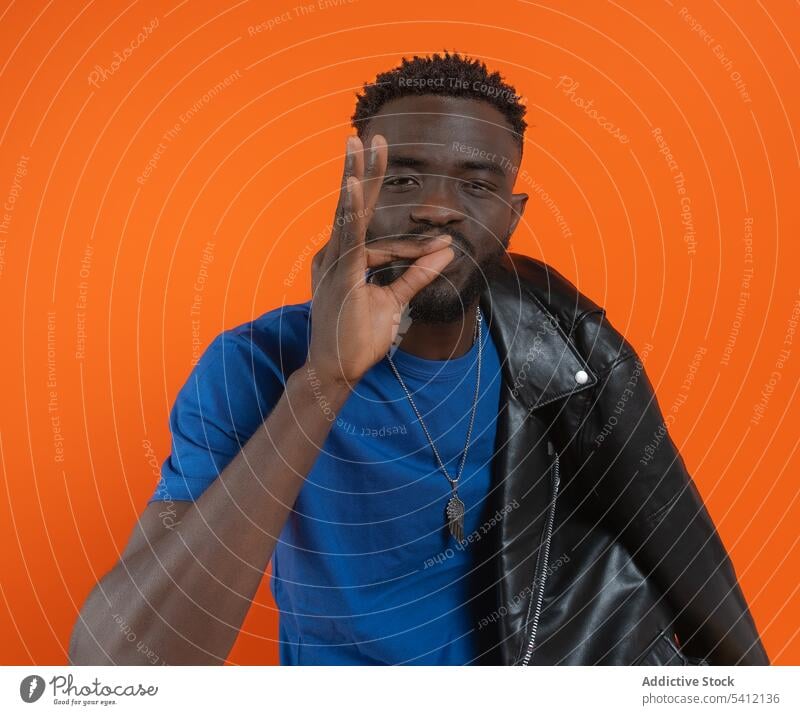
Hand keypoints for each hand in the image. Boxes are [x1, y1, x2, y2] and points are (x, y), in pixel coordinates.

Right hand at [306, 134, 454, 387]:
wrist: (336, 370)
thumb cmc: (358, 337)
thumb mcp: (394, 302)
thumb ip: (418, 273)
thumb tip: (446, 251)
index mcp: (346, 260)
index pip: (376, 235)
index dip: (412, 240)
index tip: (442, 246)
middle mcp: (335, 255)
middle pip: (353, 207)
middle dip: (362, 171)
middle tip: (367, 136)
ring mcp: (333, 263)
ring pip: (351, 214)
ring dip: (358, 177)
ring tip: (362, 144)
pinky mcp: (338, 274)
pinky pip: (347, 238)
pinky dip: (351, 210)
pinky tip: (354, 186)